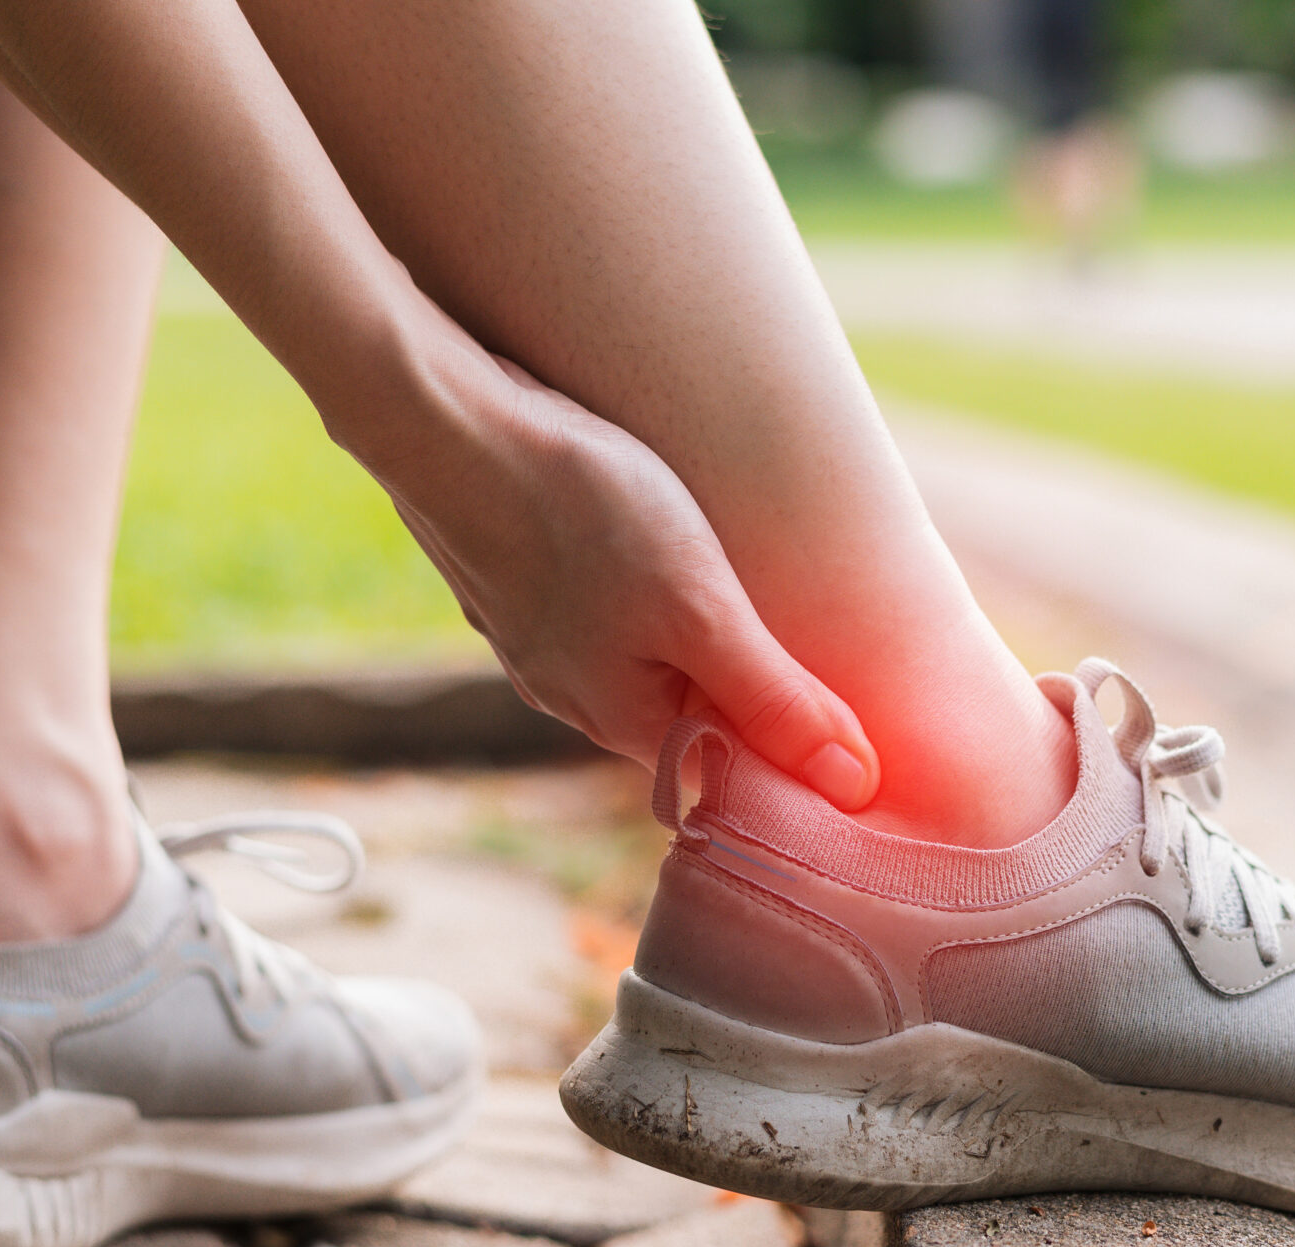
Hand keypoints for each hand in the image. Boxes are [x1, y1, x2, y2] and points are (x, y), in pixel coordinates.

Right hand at [368, 353, 879, 808]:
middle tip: (813, 618)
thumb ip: (776, 701)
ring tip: (740, 566)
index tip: (854, 711)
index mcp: (619, 719)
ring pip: (643, 649)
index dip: (792, 743)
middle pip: (686, 706)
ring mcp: (534, 635)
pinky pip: (601, 602)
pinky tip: (658, 533)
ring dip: (694, 620)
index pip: (727, 764)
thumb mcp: (701, 611)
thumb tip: (855, 784)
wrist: (440, 414)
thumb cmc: (577, 507)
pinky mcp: (518, 576)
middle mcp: (570, 692)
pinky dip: (641, 580)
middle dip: (746, 676)